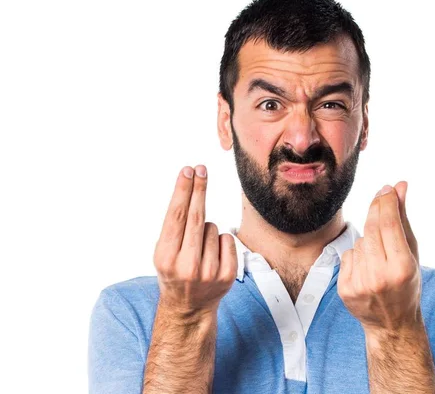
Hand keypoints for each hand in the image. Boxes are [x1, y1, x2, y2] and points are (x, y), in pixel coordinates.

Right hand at [153, 165, 237, 317]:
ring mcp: (209, 272)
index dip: (183, 191)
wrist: (189, 308)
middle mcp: (187, 265)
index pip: (176, 217)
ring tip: (198, 250)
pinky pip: (227, 239)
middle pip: (196, 216)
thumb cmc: (175, 271)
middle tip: (201, 169)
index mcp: (166, 258)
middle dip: (198, 189)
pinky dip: (221, 242)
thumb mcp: (163, 253)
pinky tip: (212, 256)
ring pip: (213, 227)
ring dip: (207, 231)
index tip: (188, 171)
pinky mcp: (228, 275)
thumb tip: (190, 189)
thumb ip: (174, 227)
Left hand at [338, 181, 420, 331]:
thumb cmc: (406, 283)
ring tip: (380, 255)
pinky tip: (367, 268)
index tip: (386, 189)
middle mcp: (380, 276)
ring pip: (360, 242)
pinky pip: (348, 255)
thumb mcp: (412, 253)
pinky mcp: (345, 288)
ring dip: (369, 239)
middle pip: (371, 229)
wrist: (392, 324)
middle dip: (376, 209)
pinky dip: (357, 255)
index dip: (386, 202)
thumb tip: (400, 186)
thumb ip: (403, 218)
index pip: (388, 224)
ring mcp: (360, 283)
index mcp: (402, 268)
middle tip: (381, 196)